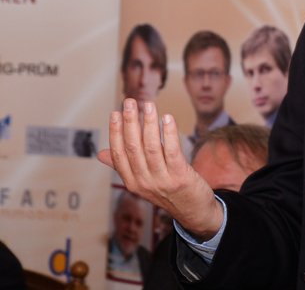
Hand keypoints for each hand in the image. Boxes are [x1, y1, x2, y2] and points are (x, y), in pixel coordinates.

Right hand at [97, 98, 223, 239]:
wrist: (194, 212)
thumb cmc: (168, 192)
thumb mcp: (143, 182)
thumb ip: (124, 166)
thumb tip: (101, 153)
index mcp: (131, 181)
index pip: (118, 153)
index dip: (116, 132)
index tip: (116, 112)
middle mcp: (143, 182)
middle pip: (133, 147)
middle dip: (130, 122)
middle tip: (130, 102)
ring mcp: (161, 180)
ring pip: (151, 147)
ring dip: (149, 124)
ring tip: (148, 105)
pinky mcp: (180, 177)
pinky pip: (172, 151)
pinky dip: (169, 133)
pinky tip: (167, 119)